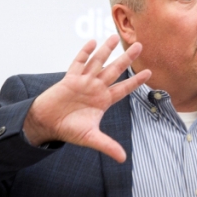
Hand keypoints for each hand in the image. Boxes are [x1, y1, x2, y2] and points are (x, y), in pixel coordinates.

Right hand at [23, 36, 149, 161]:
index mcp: (103, 100)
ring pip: (98, 62)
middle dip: (127, 59)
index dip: (136, 81)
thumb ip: (107, 146)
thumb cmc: (69, 129)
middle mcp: (95, 88)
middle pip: (115, 70)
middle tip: (140, 46)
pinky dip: (84, 53)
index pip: (124, 88)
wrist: (47, 124)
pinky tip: (92, 42)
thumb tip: (123, 159)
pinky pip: (78, 63)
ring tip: (116, 37)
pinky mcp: (69, 79)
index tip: (149, 72)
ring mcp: (83, 81)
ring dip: (106, 50)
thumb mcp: (91, 138)